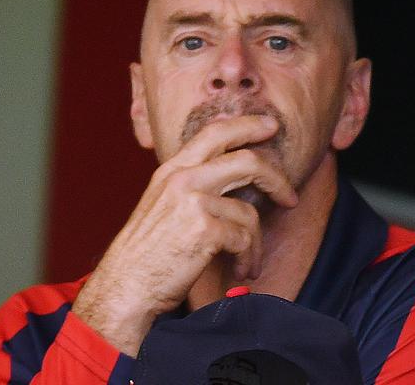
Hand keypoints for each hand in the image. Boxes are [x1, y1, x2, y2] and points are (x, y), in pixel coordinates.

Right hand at [71, 115, 297, 355]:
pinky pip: (245, 239)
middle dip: (276, 179)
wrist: (125, 287)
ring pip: (249, 212)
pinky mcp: (204, 229)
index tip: (270, 126)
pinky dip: (248, 257)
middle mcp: (183, 178)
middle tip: (290, 197)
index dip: (247, 126)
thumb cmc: (147, 253)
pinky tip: (240, 270)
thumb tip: (232, 181)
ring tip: (250, 261)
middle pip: (247, 161)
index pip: (215, 133)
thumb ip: (191, 186)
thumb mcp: (163, 205)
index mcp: (172, 170)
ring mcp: (193, 201)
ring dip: (256, 242)